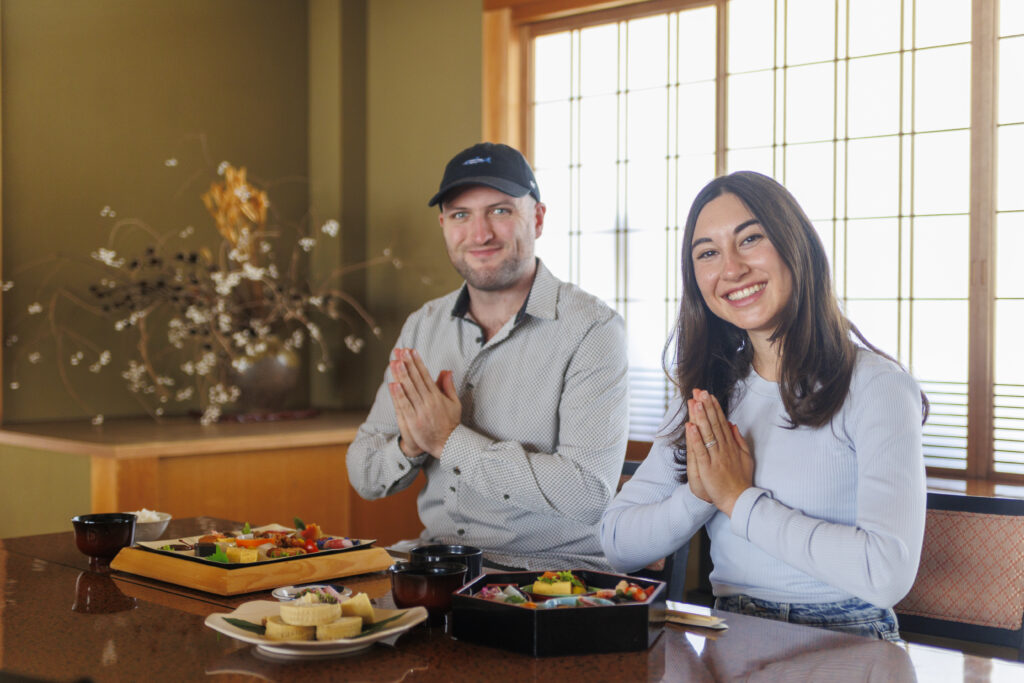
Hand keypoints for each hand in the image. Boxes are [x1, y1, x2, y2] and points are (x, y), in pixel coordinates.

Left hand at [387, 348, 460, 457]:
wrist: (447, 445)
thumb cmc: (450, 424)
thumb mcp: (454, 403)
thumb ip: (448, 386)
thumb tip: (446, 371)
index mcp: (437, 396)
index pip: (425, 376)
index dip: (417, 362)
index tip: (411, 351)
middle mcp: (429, 402)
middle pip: (416, 380)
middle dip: (407, 364)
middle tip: (400, 351)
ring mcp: (420, 411)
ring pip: (409, 390)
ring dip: (401, 375)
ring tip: (395, 362)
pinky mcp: (413, 421)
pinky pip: (404, 406)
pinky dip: (398, 395)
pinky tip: (393, 384)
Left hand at [686, 389, 752, 515]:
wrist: (739, 500)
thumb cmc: (741, 480)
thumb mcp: (745, 457)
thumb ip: (739, 440)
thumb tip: (733, 425)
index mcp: (731, 446)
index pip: (721, 422)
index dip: (714, 408)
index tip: (708, 394)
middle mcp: (724, 449)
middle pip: (714, 424)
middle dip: (707, 407)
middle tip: (700, 391)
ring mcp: (716, 458)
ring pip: (707, 434)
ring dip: (701, 418)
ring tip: (695, 402)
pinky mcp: (708, 468)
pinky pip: (701, 451)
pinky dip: (695, 439)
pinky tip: (690, 427)